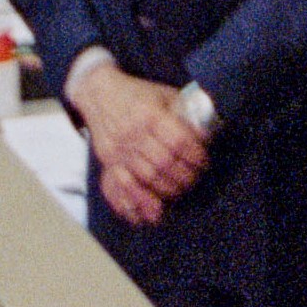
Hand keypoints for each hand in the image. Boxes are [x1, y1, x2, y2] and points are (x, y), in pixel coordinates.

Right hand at [76, 63, 209, 227]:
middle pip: (163, 164)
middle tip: (195, 179)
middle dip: (184, 176)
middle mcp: (132, 133)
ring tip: (180, 191)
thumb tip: (207, 135)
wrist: (99, 93)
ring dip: (168, 190)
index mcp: (149, 114)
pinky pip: (120, 186)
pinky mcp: (108, 161)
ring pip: (146, 178)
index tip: (203, 162)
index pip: (178, 141)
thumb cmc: (138, 95)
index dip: (195, 156)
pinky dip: (137, 202)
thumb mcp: (165, 95)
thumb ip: (186, 113)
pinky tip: (152, 213)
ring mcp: (118, 149)